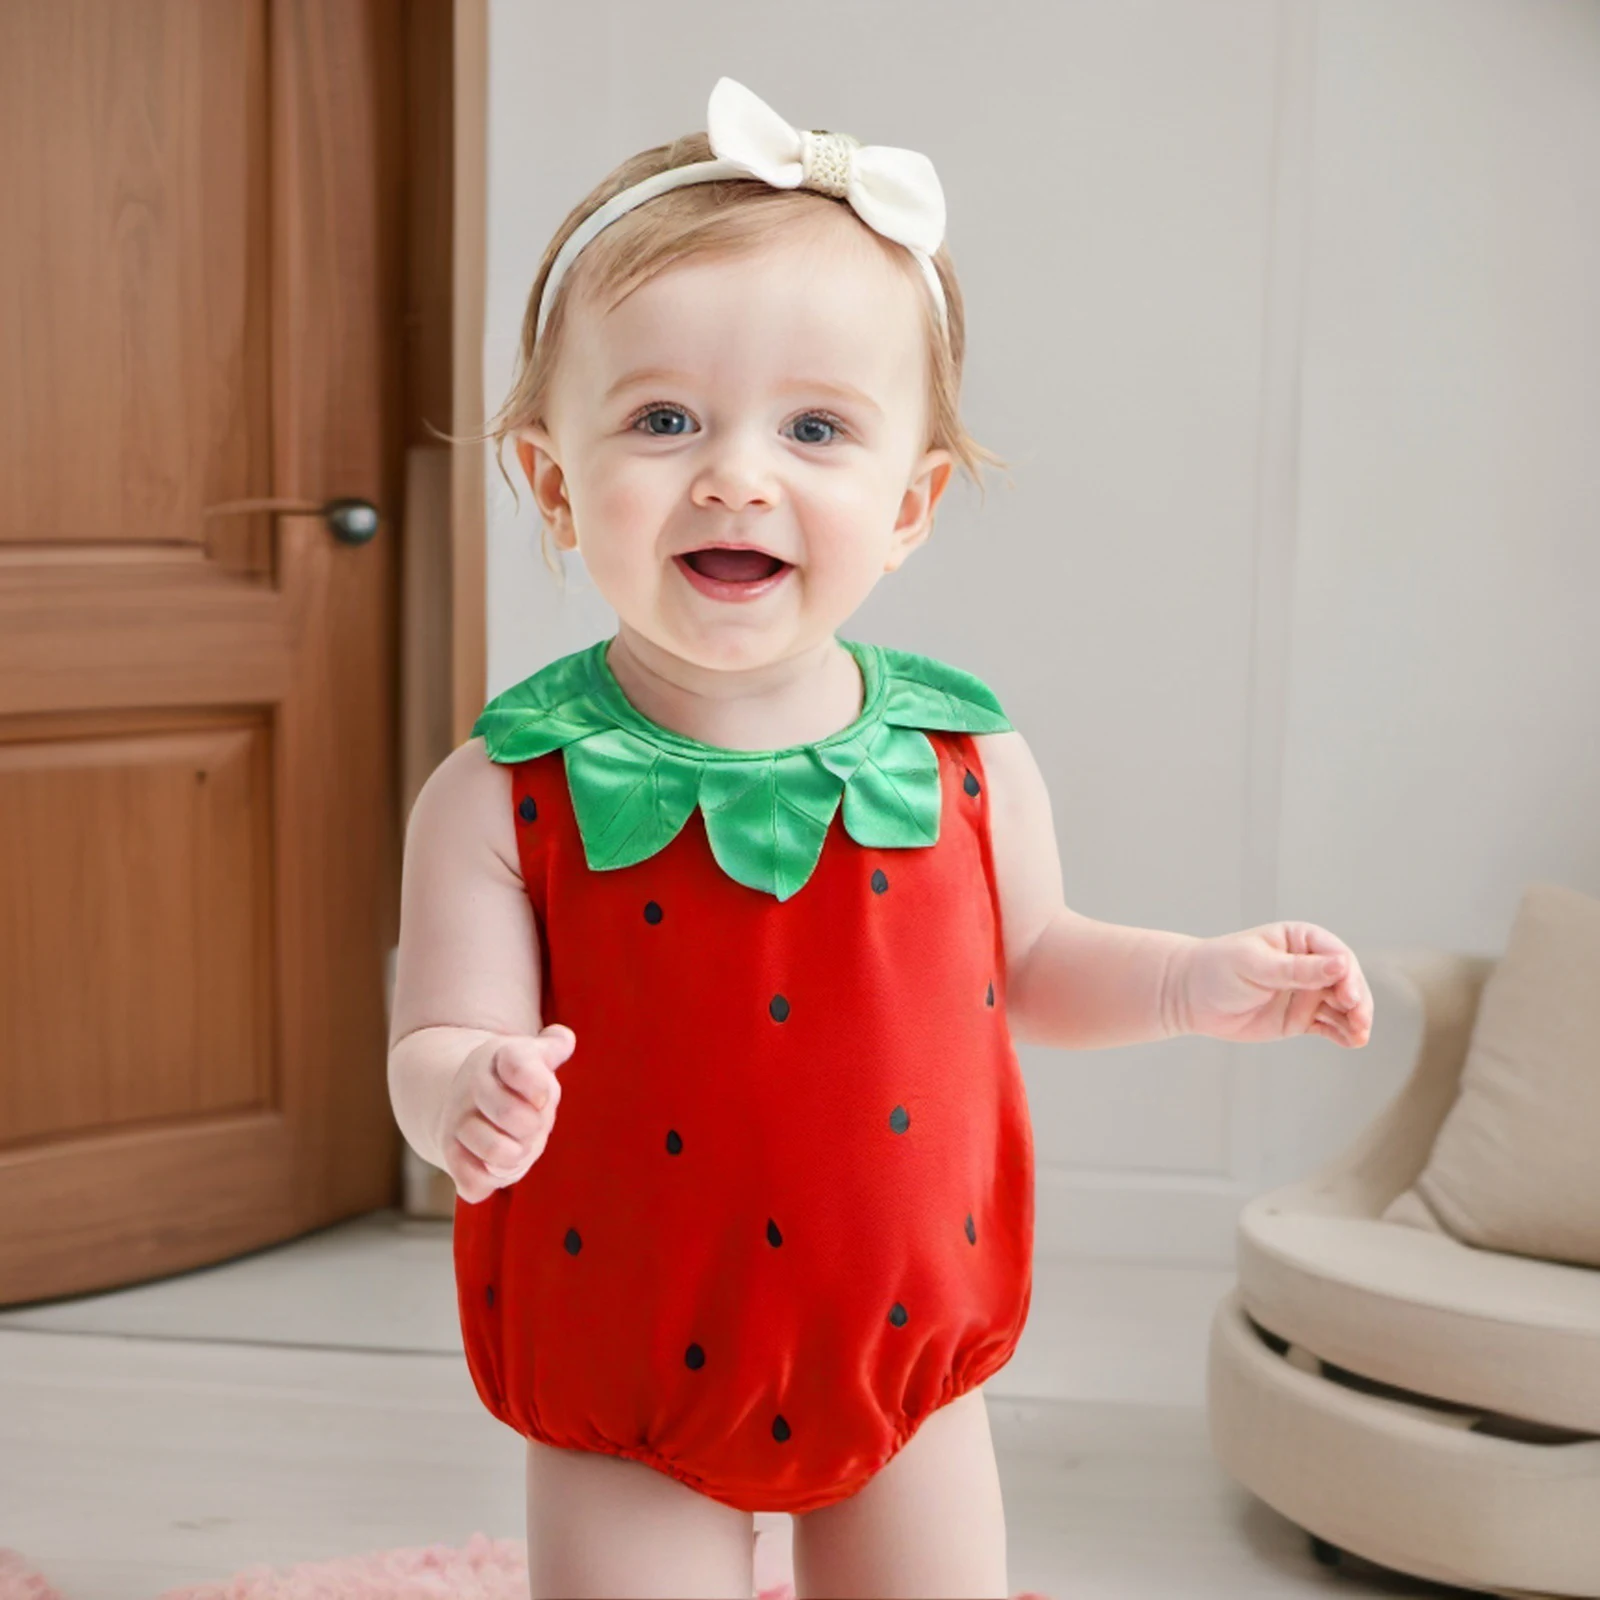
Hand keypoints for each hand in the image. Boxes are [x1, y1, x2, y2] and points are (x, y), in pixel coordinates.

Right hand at [436, 1024, 575, 1202]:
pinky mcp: (450, 1155)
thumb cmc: (514, 1081)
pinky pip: (473, 1182)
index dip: (539, 1087)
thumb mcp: (533, 1055)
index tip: (543, 1097)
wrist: (467, 1100)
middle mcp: (473, 1088)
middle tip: (533, 1125)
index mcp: (500, 1057)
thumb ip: (554, 1046)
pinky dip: (490, 1180)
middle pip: (514, 1116)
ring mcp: (459, 1122)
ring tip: (517, 1146)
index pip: (520, 1067)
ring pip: (496, 1152)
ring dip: (516, 1156)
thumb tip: (564, 1040)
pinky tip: (495, 1166)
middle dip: (534, 1127)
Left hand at [1170, 922, 1371, 1045]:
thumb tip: (1341, 964)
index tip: (1348, 995)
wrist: (1189, 996)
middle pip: (1347, 981)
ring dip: (1356, 1019)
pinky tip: (1352, 1042)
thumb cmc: (1218, 968)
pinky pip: (1330, 1026)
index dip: (1348, 974)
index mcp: (1300, 940)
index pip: (1336, 954)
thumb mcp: (1255, 965)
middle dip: (1358, 1000)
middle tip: (1360, 1019)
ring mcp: (1307, 993)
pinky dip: (1343, 1033)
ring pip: (1343, 1006)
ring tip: (1360, 1036)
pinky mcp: (1300, 1018)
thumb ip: (1296, 969)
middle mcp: (1309, 965)